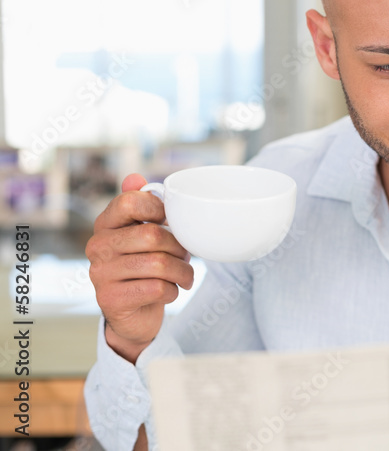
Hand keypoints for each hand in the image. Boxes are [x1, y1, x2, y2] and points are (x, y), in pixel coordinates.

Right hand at [86, 173, 194, 363]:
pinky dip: (173, 290)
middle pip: (152, 235)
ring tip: (185, 275)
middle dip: (179, 247)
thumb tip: (134, 177)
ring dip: (182, 271)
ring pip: (158, 264)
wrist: (134, 314)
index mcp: (106, 224)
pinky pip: (157, 288)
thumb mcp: (144, 235)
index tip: (170, 221)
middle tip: (186, 256)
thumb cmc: (144, 267)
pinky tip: (170, 291)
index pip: (129, 201)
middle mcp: (97, 246)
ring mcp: (100, 273)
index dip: (158, 208)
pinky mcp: (111, 299)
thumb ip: (142, 206)